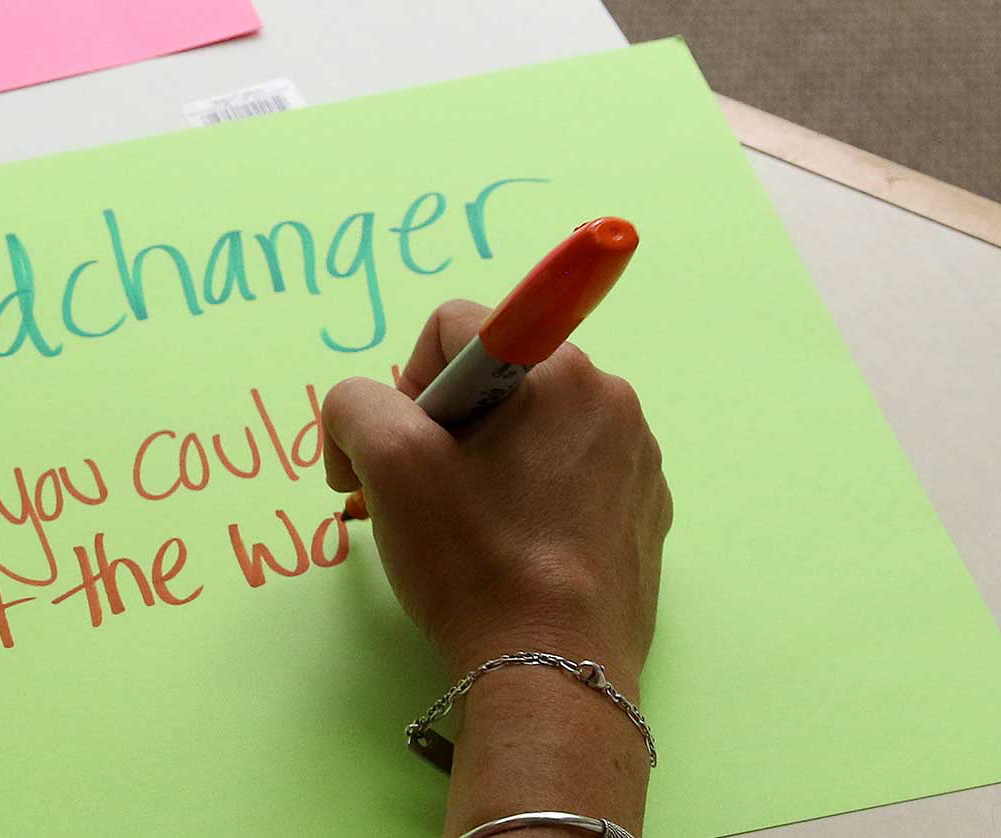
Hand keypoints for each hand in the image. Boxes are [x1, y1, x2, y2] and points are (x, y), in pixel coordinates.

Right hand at [322, 301, 670, 681]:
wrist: (553, 670)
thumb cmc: (474, 560)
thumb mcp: (388, 464)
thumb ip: (356, 403)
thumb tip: (365, 412)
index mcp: (558, 368)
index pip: (452, 329)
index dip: (407, 388)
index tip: (400, 458)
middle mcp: (611, 397)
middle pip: (494, 381)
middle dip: (449, 430)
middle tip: (431, 500)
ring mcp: (636, 458)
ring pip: (533, 429)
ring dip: (491, 464)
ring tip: (474, 532)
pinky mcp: (644, 511)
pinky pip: (571, 476)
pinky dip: (535, 499)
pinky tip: (516, 552)